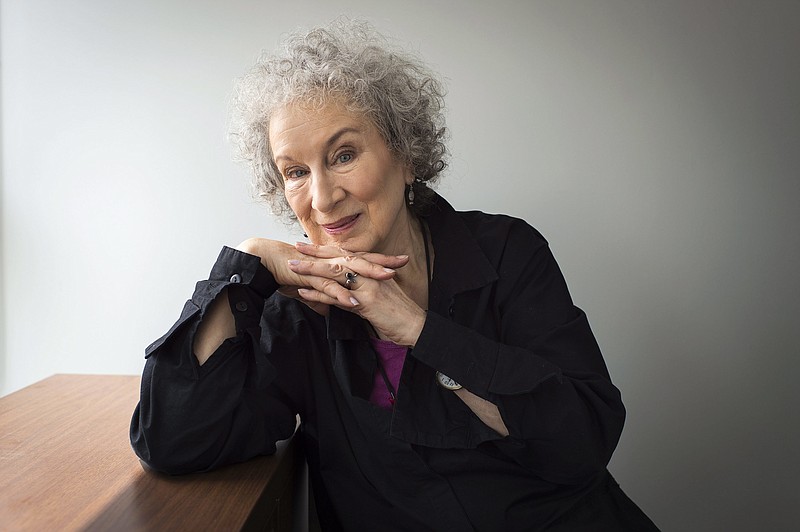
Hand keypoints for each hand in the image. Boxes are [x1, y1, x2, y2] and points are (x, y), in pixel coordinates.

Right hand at [235, 238, 408, 313]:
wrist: (265, 262)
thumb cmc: (288, 272)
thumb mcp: (311, 286)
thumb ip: (324, 296)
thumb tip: (331, 308)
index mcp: (334, 261)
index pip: (362, 259)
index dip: (382, 261)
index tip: (401, 262)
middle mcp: (331, 261)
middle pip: (361, 260)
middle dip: (383, 262)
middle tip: (403, 263)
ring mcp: (321, 268)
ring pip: (349, 269)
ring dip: (368, 274)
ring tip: (387, 279)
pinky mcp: (309, 276)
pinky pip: (328, 287)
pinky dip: (340, 295)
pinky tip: (352, 303)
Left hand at [288, 243, 425, 346]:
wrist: (416, 327)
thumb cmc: (401, 316)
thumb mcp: (381, 300)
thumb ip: (362, 295)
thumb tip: (346, 298)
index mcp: (374, 271)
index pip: (348, 256)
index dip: (329, 250)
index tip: (312, 245)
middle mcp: (371, 274)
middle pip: (338, 259)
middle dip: (315, 253)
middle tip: (296, 247)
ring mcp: (368, 286)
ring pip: (335, 273)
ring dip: (311, 269)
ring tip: (292, 266)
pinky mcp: (366, 301)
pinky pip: (337, 296)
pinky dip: (318, 293)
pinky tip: (302, 291)